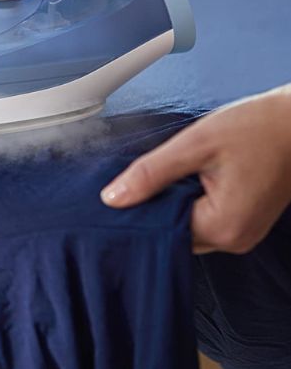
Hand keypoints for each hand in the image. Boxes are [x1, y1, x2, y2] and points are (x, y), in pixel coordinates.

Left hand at [100, 88, 290, 253]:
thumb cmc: (256, 128)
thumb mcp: (196, 144)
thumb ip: (151, 173)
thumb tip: (112, 199)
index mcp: (223, 227)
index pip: (161, 230)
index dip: (140, 207)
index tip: (129, 183)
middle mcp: (234, 240)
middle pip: (174, 231)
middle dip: (158, 203)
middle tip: (154, 170)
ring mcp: (242, 234)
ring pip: (188, 225)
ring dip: (176, 200)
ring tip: (181, 169)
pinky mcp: (245, 221)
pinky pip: (206, 218)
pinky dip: (193, 199)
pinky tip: (194, 175)